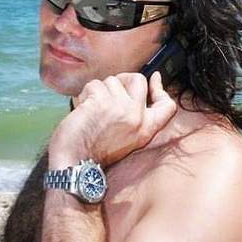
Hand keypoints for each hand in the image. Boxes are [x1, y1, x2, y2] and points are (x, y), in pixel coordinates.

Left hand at [48, 71, 176, 168]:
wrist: (75, 164)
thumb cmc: (95, 151)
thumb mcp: (128, 139)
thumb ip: (135, 117)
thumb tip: (135, 88)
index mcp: (146, 129)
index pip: (167, 105)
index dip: (161, 88)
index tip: (154, 78)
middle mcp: (137, 117)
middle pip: (139, 80)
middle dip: (123, 79)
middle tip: (110, 92)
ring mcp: (120, 108)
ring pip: (111, 80)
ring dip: (98, 91)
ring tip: (92, 109)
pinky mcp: (101, 102)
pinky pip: (94, 85)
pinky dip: (84, 95)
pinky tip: (82, 109)